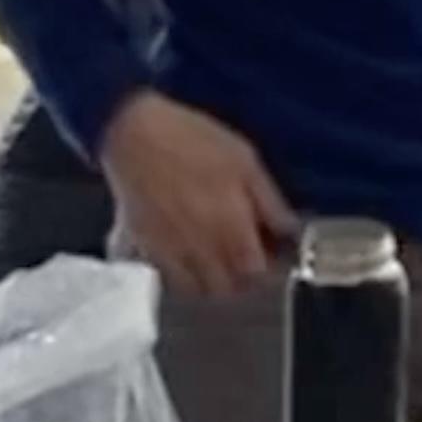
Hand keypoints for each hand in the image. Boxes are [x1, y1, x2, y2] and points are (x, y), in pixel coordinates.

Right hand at [103, 92, 296, 298]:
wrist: (132, 132)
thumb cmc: (192, 139)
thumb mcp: (244, 160)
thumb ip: (269, 201)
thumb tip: (289, 230)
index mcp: (229, 227)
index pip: (254, 272)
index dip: (265, 268)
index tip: (268, 256)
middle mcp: (200, 248)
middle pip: (225, 288)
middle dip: (239, 281)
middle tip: (244, 260)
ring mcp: (168, 252)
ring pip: (195, 289)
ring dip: (209, 281)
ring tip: (216, 262)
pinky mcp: (142, 247)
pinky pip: (165, 277)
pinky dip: (179, 275)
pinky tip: (186, 256)